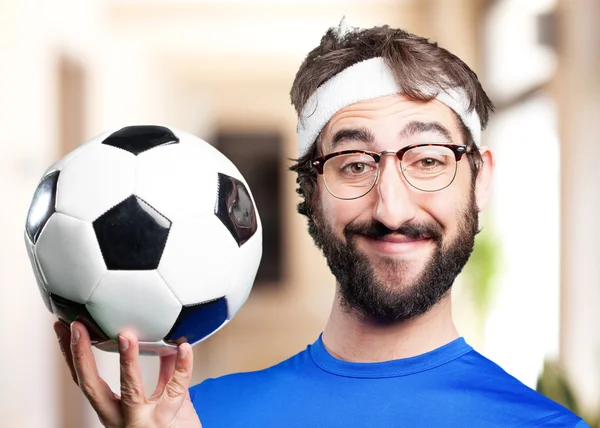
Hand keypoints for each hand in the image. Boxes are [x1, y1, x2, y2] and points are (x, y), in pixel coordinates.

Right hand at [54, 321, 201, 427]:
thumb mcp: (162, 399)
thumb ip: (165, 374)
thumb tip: (167, 342)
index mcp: (113, 410)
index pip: (85, 380)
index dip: (72, 355)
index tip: (63, 328)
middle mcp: (120, 418)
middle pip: (92, 387)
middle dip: (81, 356)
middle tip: (77, 328)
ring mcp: (141, 421)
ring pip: (130, 391)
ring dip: (127, 361)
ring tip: (126, 336)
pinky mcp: (165, 421)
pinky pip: (175, 391)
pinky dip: (182, 367)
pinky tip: (184, 348)